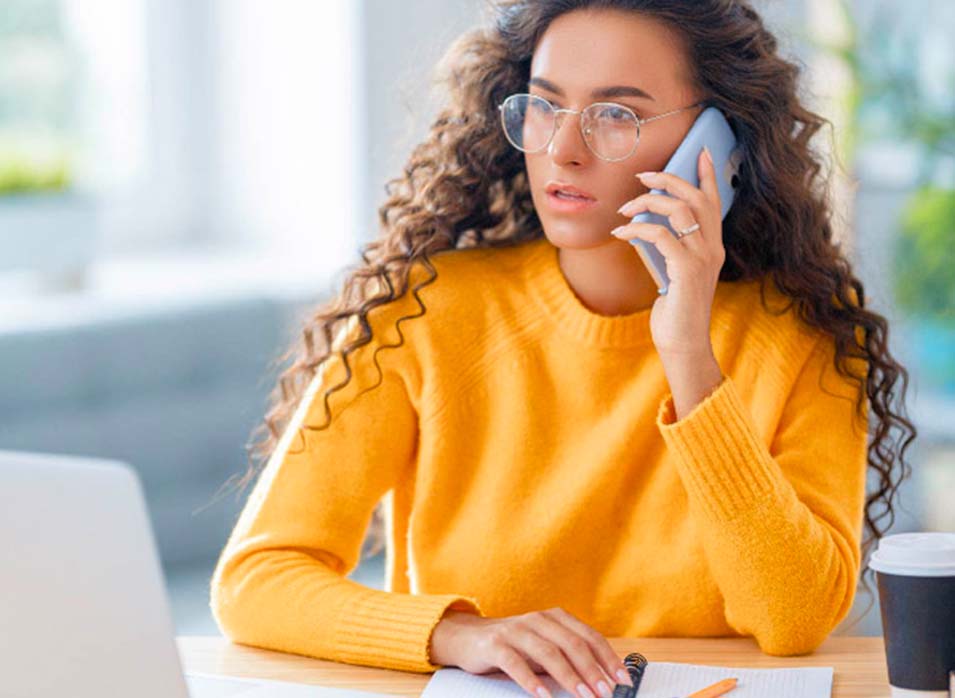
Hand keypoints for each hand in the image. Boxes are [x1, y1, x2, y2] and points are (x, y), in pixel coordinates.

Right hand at [429, 607, 632, 697]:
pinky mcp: (495, 644)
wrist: (468, 637)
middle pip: (572, 643)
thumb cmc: (513, 645)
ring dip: (569, 676)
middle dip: (592, 670)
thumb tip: (603, 679)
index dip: (608, 658)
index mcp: (554, 618)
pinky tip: (544, 696)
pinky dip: (532, 680)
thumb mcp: (544, 646)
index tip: (623, 680)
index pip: (589, 636)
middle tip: (606, 693)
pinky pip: (516, 662)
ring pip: (548, 652)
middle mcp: (537, 619)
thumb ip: (568, 656)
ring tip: (583, 696)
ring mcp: (515, 630)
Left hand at [610, 146, 724, 359]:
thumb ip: (671, 250)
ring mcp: (702, 259)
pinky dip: (638, 228)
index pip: (715, 202)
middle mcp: (712, 249)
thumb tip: (648, 227)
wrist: (683, 343)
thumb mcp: (674, 274)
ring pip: (679, 210)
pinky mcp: (686, 271)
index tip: (703, 151)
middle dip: (670, 178)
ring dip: (647, 202)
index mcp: (712, 247)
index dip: (709, 175)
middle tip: (643, 175)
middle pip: (697, 198)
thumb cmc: (675, 311)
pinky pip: (661, 236)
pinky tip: (621, 232)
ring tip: (624, 208)